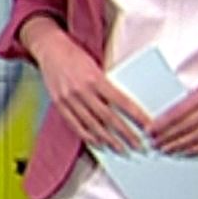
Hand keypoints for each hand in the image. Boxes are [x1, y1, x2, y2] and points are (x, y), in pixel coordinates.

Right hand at [31, 32, 151, 151]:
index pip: (121, 101)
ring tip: (121, 149)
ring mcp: (69, 99)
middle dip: (125, 133)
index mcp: (94, 78)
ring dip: (109, 140)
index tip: (147, 125)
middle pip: (108, 117)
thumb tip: (125, 105)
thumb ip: (107, 84)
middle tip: (138, 145)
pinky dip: (88, 136)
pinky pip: (75, 125)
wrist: (50, 48)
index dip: (136, 115)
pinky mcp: (59, 105)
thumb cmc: (75, 54)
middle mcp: (81, 90)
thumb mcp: (96, 66)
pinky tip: (99, 143)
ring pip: (92, 125)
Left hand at [147, 63, 197, 155]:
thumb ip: (194, 98)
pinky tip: (187, 152)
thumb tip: (174, 113)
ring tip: (167, 150)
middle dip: (167, 137)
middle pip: (185, 127)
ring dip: (180, 146)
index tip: (150, 130)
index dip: (162, 124)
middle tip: (154, 144)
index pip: (178, 112)